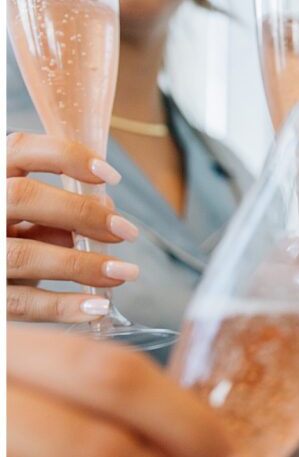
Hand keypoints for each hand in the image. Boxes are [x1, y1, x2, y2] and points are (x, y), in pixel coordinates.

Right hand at [7, 131, 139, 323]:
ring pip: (24, 254)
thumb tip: (105, 206)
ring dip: (83, 264)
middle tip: (127, 232)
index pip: (20, 150)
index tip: (112, 176)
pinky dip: (63, 306)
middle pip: (23, 197)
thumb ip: (59, 212)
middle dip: (82, 213)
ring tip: (126, 272)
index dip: (66, 156)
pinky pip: (22, 302)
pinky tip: (97, 306)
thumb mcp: (29, 222)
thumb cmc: (13, 245)